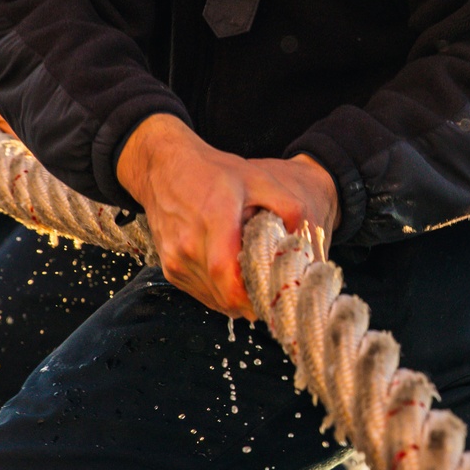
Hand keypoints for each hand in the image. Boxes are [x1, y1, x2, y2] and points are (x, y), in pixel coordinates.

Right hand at [116, 114, 339, 319]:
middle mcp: (189, 246)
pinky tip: (230, 270)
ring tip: (250, 275)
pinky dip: (220, 291)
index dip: (251, 298)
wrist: (163, 168)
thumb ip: (287, 206)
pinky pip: (201, 294)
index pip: (226, 276)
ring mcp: (175, 260)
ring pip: (214, 300)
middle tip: (272, 288)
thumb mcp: (257, 178)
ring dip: (236, 297)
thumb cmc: (212, 172)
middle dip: (252, 299)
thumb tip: (306, 239)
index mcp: (214, 221)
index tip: (273, 297)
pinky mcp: (169, 268)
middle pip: (225, 296)